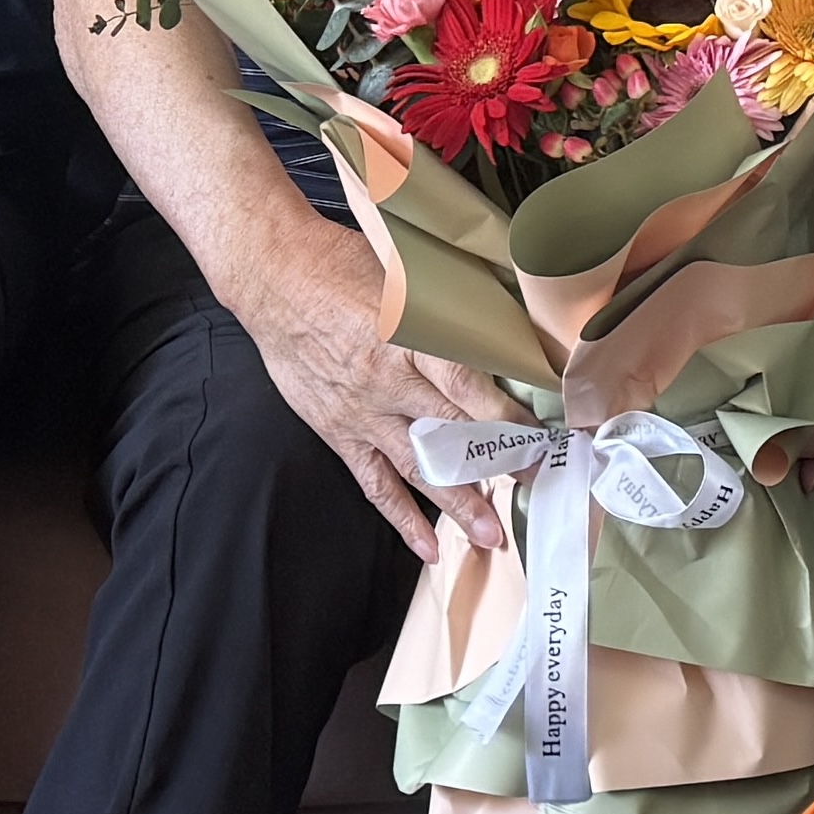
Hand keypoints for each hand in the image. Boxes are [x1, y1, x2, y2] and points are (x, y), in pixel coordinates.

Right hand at [237, 206, 514, 565]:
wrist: (273, 279)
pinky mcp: (339, 432)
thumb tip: (501, 326)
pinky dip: (401, 518)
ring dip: (456, 503)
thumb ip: (446, 309)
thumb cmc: (341, 265)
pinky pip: (374, 484)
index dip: (507, 417)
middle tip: (532, 486)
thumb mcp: (404, 276)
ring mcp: (362, 413)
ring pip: (417, 468)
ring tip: (490, 536)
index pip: (468, 387)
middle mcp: (388, 382)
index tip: (540, 436)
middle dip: (495, 463)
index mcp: (410, 337)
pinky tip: (427, 547)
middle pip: (450, 433)